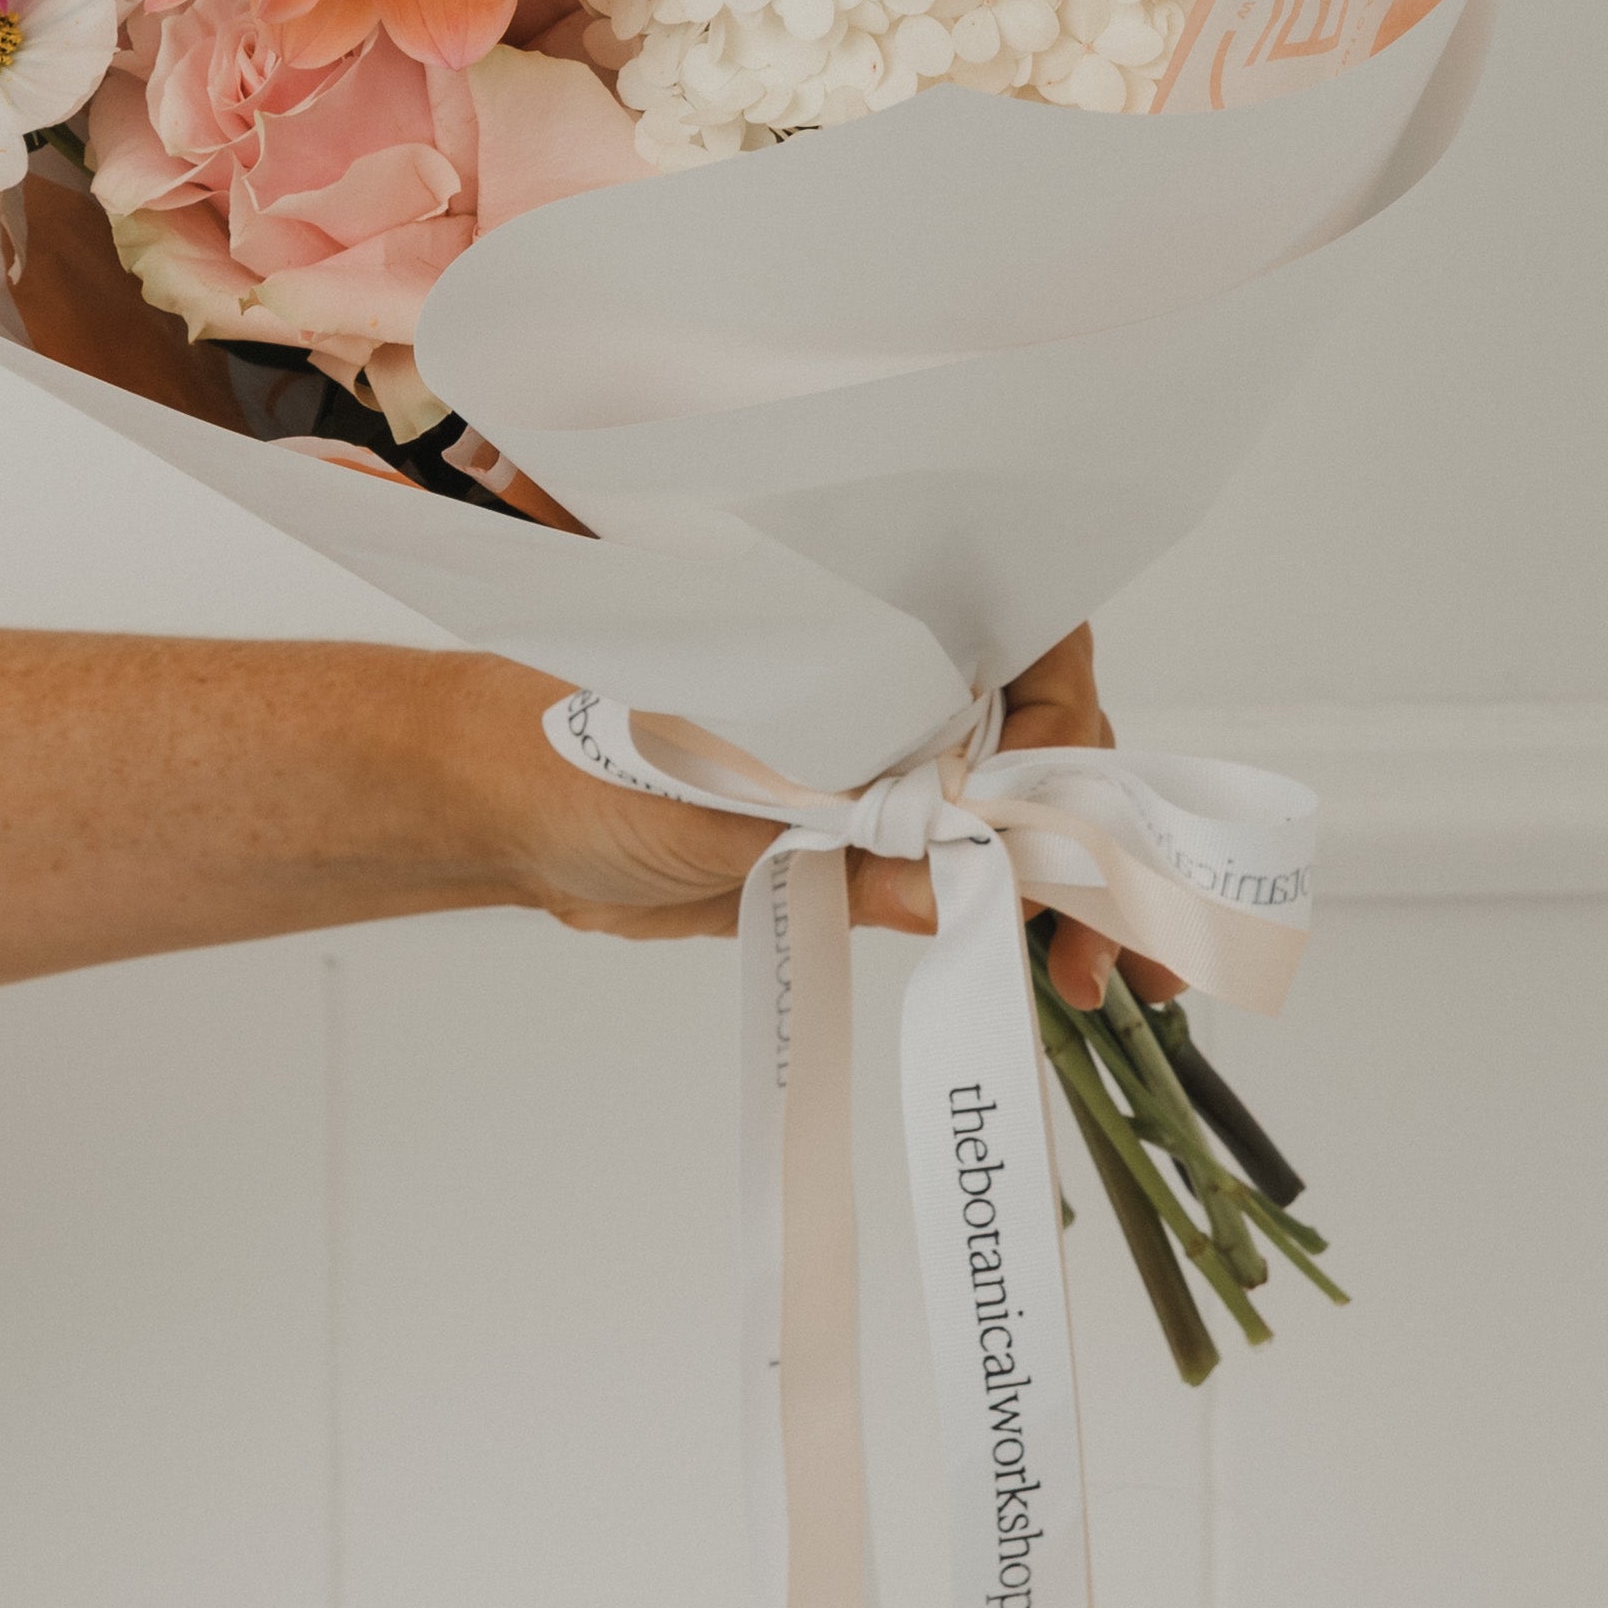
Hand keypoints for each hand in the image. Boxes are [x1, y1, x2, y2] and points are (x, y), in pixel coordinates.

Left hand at [483, 628, 1177, 1013]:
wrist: (505, 813)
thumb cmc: (579, 754)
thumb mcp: (714, 808)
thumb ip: (842, 846)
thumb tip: (978, 883)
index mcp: (868, 626)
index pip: (1026, 643)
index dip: (1069, 730)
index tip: (1067, 821)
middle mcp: (897, 685)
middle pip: (1047, 743)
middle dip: (1094, 837)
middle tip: (1102, 951)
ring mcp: (891, 768)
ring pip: (1021, 818)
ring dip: (1072, 894)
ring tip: (1093, 982)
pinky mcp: (870, 844)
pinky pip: (966, 875)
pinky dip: (1012, 924)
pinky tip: (1046, 979)